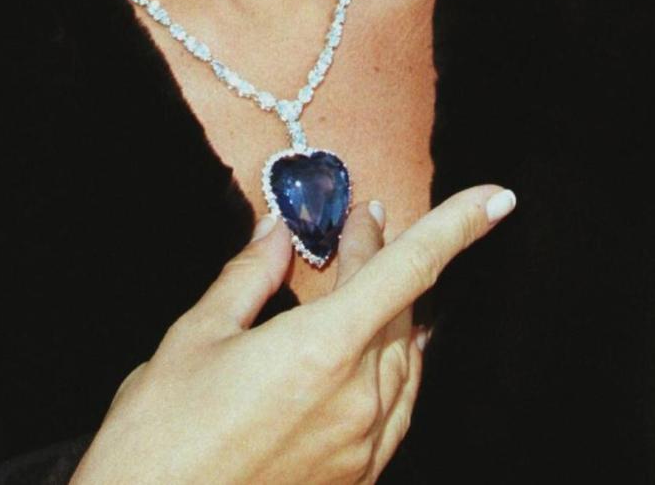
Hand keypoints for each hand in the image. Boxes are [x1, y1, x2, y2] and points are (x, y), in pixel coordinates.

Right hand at [70, 185, 514, 484]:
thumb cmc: (159, 441)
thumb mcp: (195, 337)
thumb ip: (249, 276)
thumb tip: (277, 229)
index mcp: (321, 352)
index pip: (409, 271)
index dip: (457, 227)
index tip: (496, 198)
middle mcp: (356, 401)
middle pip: (399, 306)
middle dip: (383, 254)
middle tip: (361, 220)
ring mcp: (360, 448)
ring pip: (403, 357)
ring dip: (389, 307)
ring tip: (363, 274)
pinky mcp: (353, 481)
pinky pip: (394, 407)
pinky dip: (389, 362)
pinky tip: (372, 347)